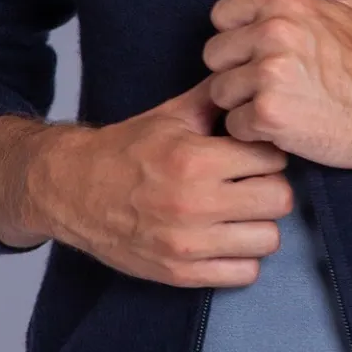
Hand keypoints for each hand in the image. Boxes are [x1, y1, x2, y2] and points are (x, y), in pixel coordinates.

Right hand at [0, 78, 293, 286]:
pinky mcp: (179, 273)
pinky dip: (243, 258)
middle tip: (252, 184)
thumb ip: (216, 98)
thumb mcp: (171, 115)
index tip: (255, 155)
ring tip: (240, 212)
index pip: (273, 159)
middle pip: (279, 200)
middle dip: (270, 188)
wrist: (71, 190)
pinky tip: (227, 239)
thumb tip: (253, 78)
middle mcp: (195, 204)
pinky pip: (244, 274)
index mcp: (196, 160)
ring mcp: (187, 244)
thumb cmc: (127, 148)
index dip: (268, 154)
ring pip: (268, 239)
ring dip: (259, 224)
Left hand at [201, 0, 351, 167]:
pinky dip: (257, 134)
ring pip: (220, 93)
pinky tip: (287, 128)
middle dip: (239, 74)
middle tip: (278, 86)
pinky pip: (235, 125)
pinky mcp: (267, 114)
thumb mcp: (351, 4)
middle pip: (215, 57)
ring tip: (286, 106)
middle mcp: (272, 33)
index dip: (241, 40)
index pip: (221, 17)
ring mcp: (268, 74)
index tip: (269, 55)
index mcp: (283, 3)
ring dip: (246, 106)